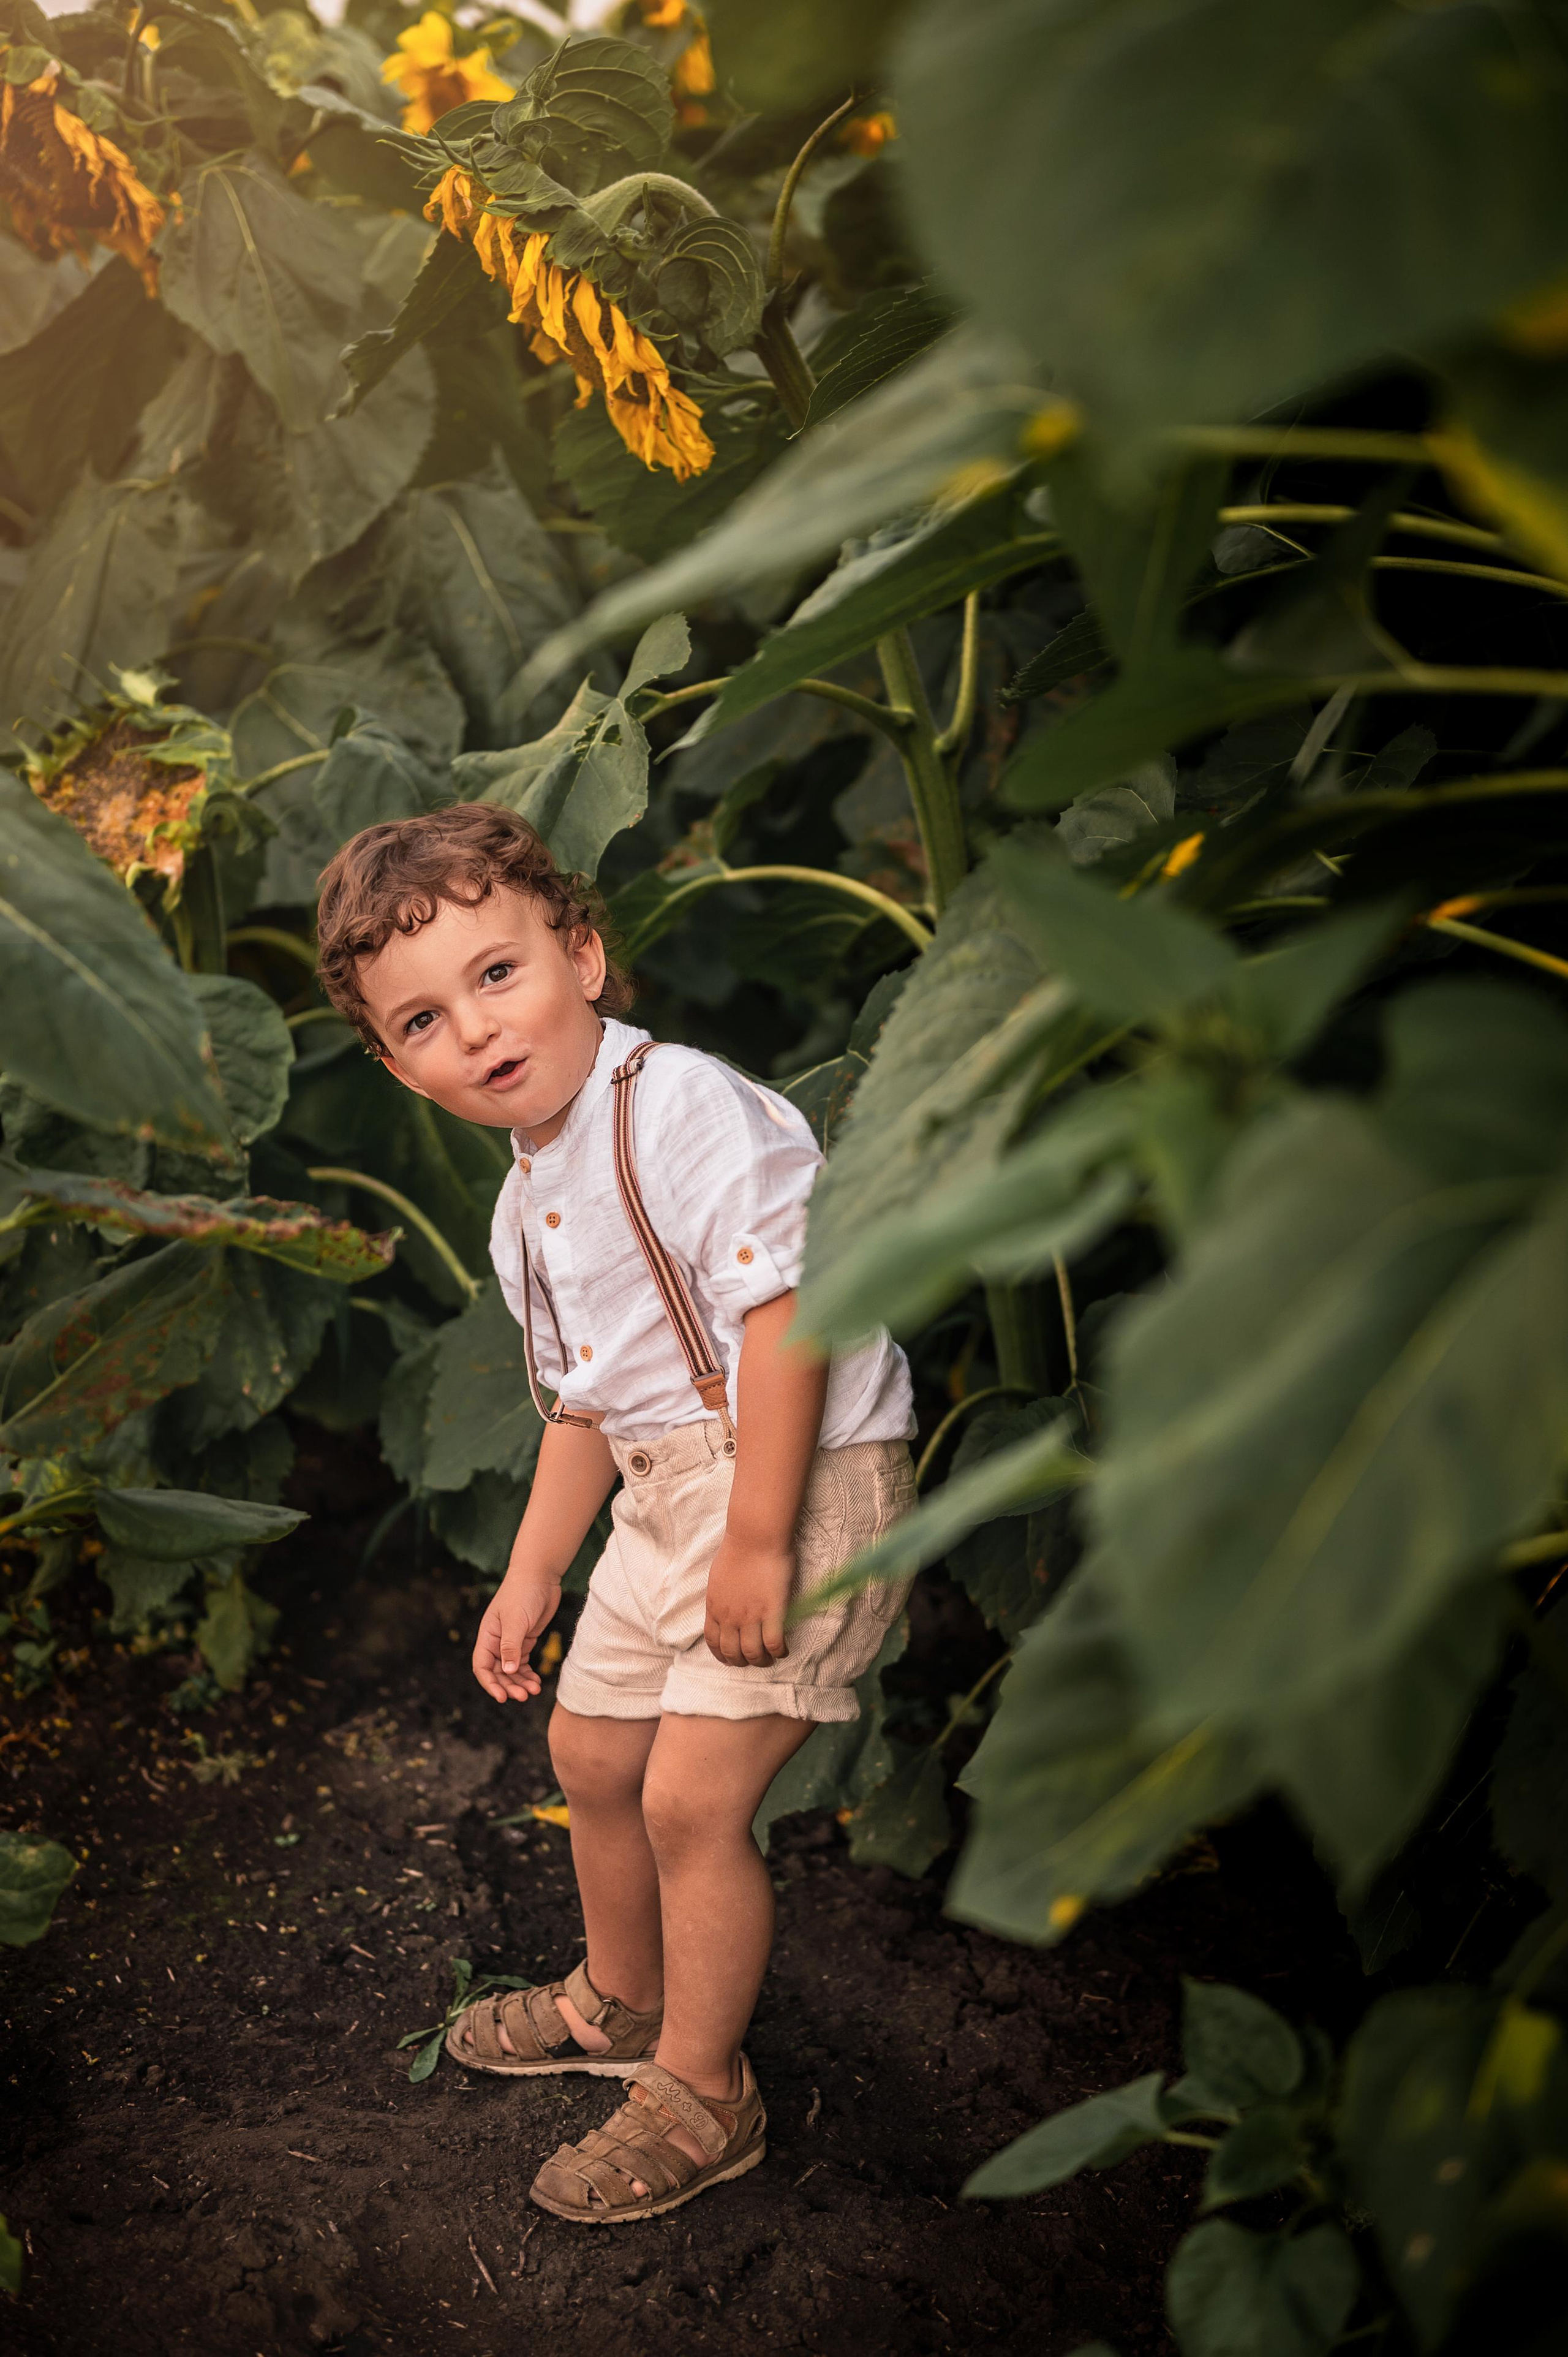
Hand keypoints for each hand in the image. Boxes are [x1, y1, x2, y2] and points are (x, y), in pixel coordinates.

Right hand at [472, 1571, 560, 1703]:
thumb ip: (510, 1646)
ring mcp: (511, 1641)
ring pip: (512, 1670)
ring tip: (534, 1691)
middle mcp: (497, 1641)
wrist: (540, 1575)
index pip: (482, 1666)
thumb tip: (507, 1671)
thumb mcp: (516, 1620)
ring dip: (520, 1682)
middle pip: (498, 1672)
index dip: (490, 1684)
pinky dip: (528, 1674)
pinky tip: (537, 1682)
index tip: (502, 1697)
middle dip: (509, 1686)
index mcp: (487, 1636)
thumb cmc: (523, 1593)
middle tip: (524, 1696)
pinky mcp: (525, 1639)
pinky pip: (523, 1663)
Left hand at [703, 1537, 792, 1666]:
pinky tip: (784, 1650)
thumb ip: (721, 1597)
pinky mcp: (772, 1612)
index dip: (722, 1656)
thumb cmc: (738, 1549)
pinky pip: (774, 1644)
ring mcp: (750, 1616)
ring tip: (770, 1658)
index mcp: (714, 1607)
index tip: (731, 1660)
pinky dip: (779, 1652)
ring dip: (762, 1661)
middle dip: (743, 1662)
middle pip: (732, 1653)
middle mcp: (730, 1616)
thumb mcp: (718, 1577)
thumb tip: (726, 1606)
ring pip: (753, 1654)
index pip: (713, 1642)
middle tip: (754, 1660)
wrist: (755, 1536)